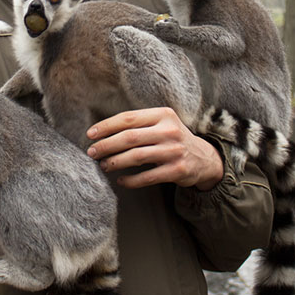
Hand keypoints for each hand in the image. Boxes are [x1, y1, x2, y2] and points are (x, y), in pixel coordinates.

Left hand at [86, 107, 222, 190]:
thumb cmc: (172, 139)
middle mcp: (170, 131)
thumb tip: (102, 132)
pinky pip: (147, 177)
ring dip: (115, 162)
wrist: (203, 158)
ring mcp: (174, 151)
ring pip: (136, 156)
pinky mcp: (177, 170)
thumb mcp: (161, 123)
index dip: (106, 126)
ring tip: (103, 165)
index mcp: (163, 115)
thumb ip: (138, 124)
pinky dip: (130, 180)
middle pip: (129, 137)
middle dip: (106, 145)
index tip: (90, 134)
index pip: (128, 118)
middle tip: (92, 152)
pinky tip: (121, 180)